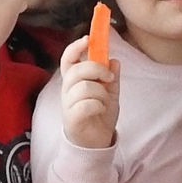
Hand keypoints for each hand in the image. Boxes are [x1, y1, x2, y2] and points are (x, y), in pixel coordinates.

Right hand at [57, 34, 119, 148]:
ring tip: (104, 101)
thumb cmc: (100, 116)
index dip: (75, 47)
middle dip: (96, 69)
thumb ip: (111, 78)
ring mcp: (67, 105)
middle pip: (76, 70)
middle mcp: (67, 90)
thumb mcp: (111, 94)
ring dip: (100, 92)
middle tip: (109, 78)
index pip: (68, 59)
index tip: (87, 39)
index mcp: (75, 81)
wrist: (96, 143)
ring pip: (83, 87)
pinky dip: (98, 105)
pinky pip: (85, 105)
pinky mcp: (71, 119)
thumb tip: (114, 60)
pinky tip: (101, 110)